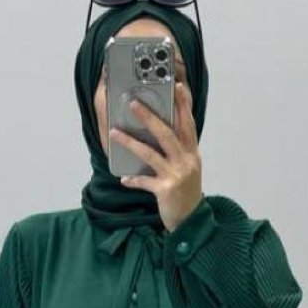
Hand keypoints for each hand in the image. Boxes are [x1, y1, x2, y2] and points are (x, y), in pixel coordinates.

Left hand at [110, 79, 203, 232]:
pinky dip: (134, 180)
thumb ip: (179, 150)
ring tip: (115, 133)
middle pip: (167, 133)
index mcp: (192, 153)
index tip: (179, 87)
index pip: (188, 124)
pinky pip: (145, 182)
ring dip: (131, 143)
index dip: (184, 105)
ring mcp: (176, 175)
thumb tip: (161, 131)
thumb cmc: (187, 192)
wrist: (192, 220)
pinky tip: (124, 179)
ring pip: (151, 154)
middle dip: (149, 117)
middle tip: (134, 103)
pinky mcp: (166, 191)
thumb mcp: (188, 168)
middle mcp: (186, 161)